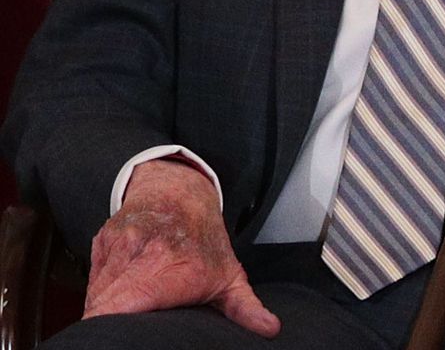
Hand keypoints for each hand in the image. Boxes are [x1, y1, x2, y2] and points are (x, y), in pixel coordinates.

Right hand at [84, 157, 279, 335]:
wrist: (180, 191)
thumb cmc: (205, 240)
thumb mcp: (230, 274)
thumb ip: (244, 307)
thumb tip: (270, 329)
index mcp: (177, 269)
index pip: (125, 308)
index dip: (113, 325)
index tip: (120, 337)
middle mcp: (147, 254)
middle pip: (105, 307)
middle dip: (109, 323)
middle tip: (125, 332)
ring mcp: (121, 244)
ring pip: (97, 294)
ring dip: (105, 308)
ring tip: (129, 310)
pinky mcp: (101, 240)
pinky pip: (92, 279)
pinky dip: (101, 292)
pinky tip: (119, 290)